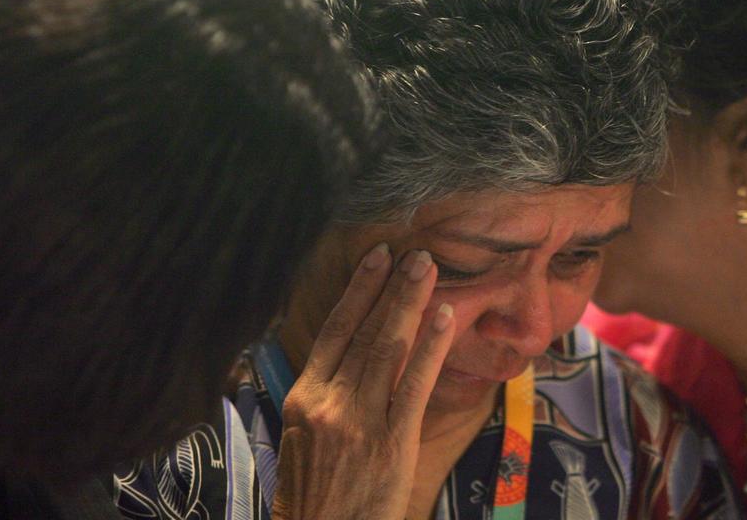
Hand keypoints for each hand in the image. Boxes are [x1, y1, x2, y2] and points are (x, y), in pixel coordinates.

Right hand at [271, 245, 453, 519]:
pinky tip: (445, 317)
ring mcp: (360, 421)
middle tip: (414, 252)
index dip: (358, 291)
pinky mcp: (392, 442)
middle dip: (391, 288)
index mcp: (302, 400)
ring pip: (388, 349)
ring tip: (428, 268)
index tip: (376, 258)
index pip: (334, 331)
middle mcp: (328, 403)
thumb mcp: (300, 442)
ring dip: (411, 304)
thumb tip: (345, 358)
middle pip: (364, 332)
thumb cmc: (314, 500)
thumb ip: (321, 399)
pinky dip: (431, 347)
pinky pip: (414, 384)